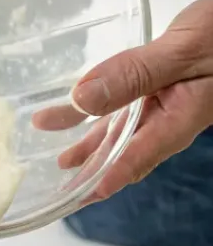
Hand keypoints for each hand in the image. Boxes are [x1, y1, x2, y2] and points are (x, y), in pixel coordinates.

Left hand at [54, 0, 212, 200]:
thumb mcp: (184, 50)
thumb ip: (135, 74)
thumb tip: (83, 99)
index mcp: (182, 116)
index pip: (139, 155)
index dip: (109, 176)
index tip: (81, 194)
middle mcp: (171, 116)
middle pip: (127, 151)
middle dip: (94, 171)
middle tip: (61, 194)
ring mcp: (165, 101)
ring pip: (121, 130)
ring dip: (90, 144)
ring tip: (61, 162)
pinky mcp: (159, 84)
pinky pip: (123, 103)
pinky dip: (94, 108)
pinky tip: (68, 113)